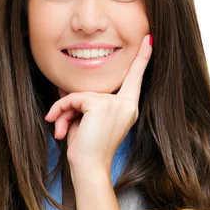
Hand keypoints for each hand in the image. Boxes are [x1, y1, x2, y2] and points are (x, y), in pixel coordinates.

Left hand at [44, 34, 152, 172]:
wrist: (89, 169)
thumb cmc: (88, 151)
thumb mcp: (88, 123)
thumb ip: (85, 104)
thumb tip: (67, 91)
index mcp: (128, 108)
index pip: (135, 79)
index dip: (142, 59)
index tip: (149, 40)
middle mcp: (127, 105)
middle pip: (92, 91)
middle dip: (71, 106)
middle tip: (59, 126)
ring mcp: (116, 104)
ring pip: (80, 95)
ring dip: (64, 111)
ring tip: (59, 129)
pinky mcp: (101, 104)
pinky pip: (74, 98)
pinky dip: (61, 110)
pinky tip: (60, 128)